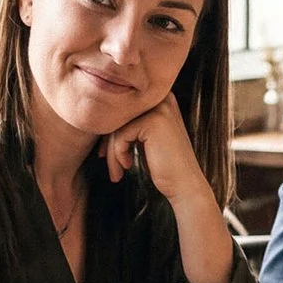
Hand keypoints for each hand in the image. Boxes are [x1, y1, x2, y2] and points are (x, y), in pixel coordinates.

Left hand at [102, 93, 210, 207]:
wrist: (184, 184)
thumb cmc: (163, 165)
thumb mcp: (145, 138)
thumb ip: (130, 123)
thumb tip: (98, 120)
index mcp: (160, 98)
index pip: (123, 109)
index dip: (110, 129)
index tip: (105, 152)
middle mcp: (162, 98)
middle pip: (118, 115)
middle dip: (108, 140)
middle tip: (104, 160)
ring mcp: (159, 108)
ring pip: (117, 126)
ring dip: (111, 152)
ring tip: (116, 170)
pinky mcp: (153, 122)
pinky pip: (121, 135)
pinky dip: (118, 154)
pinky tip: (127, 165)